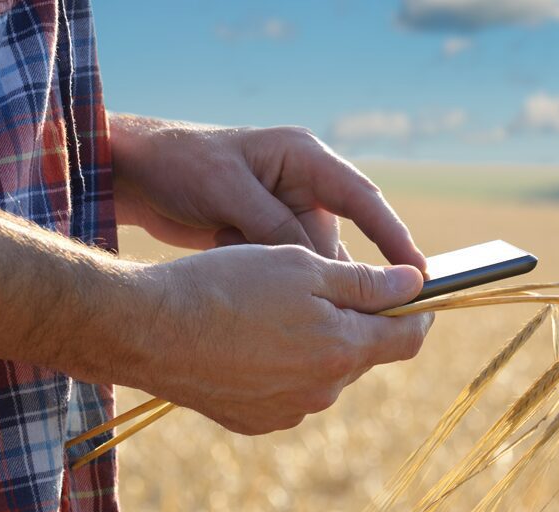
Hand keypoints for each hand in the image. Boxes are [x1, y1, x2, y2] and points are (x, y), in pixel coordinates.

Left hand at [110, 115, 426, 269]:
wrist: (138, 174)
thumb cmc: (182, 165)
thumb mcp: (229, 189)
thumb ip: (276, 225)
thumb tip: (321, 267)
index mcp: (306, 160)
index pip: (364, 200)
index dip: (395, 237)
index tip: (420, 274)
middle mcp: (305, 188)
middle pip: (338, 243)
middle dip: (326, 275)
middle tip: (315, 305)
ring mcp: (287, 215)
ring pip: (311, 264)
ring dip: (289, 281)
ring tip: (250, 273)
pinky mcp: (270, 239)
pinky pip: (286, 271)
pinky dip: (268, 280)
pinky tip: (233, 265)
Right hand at [132, 245, 432, 433]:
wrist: (150, 329)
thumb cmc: (227, 286)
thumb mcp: (302, 267)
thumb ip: (366, 282)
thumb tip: (415, 284)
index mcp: (342, 349)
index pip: (407, 338)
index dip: (420, 314)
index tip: (419, 296)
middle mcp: (323, 389)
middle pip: (363, 354)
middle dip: (359, 322)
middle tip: (329, 287)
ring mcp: (289, 410)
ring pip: (325, 371)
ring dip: (319, 343)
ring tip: (278, 310)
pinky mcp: (257, 420)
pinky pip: (290, 390)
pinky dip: (287, 365)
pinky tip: (254, 339)